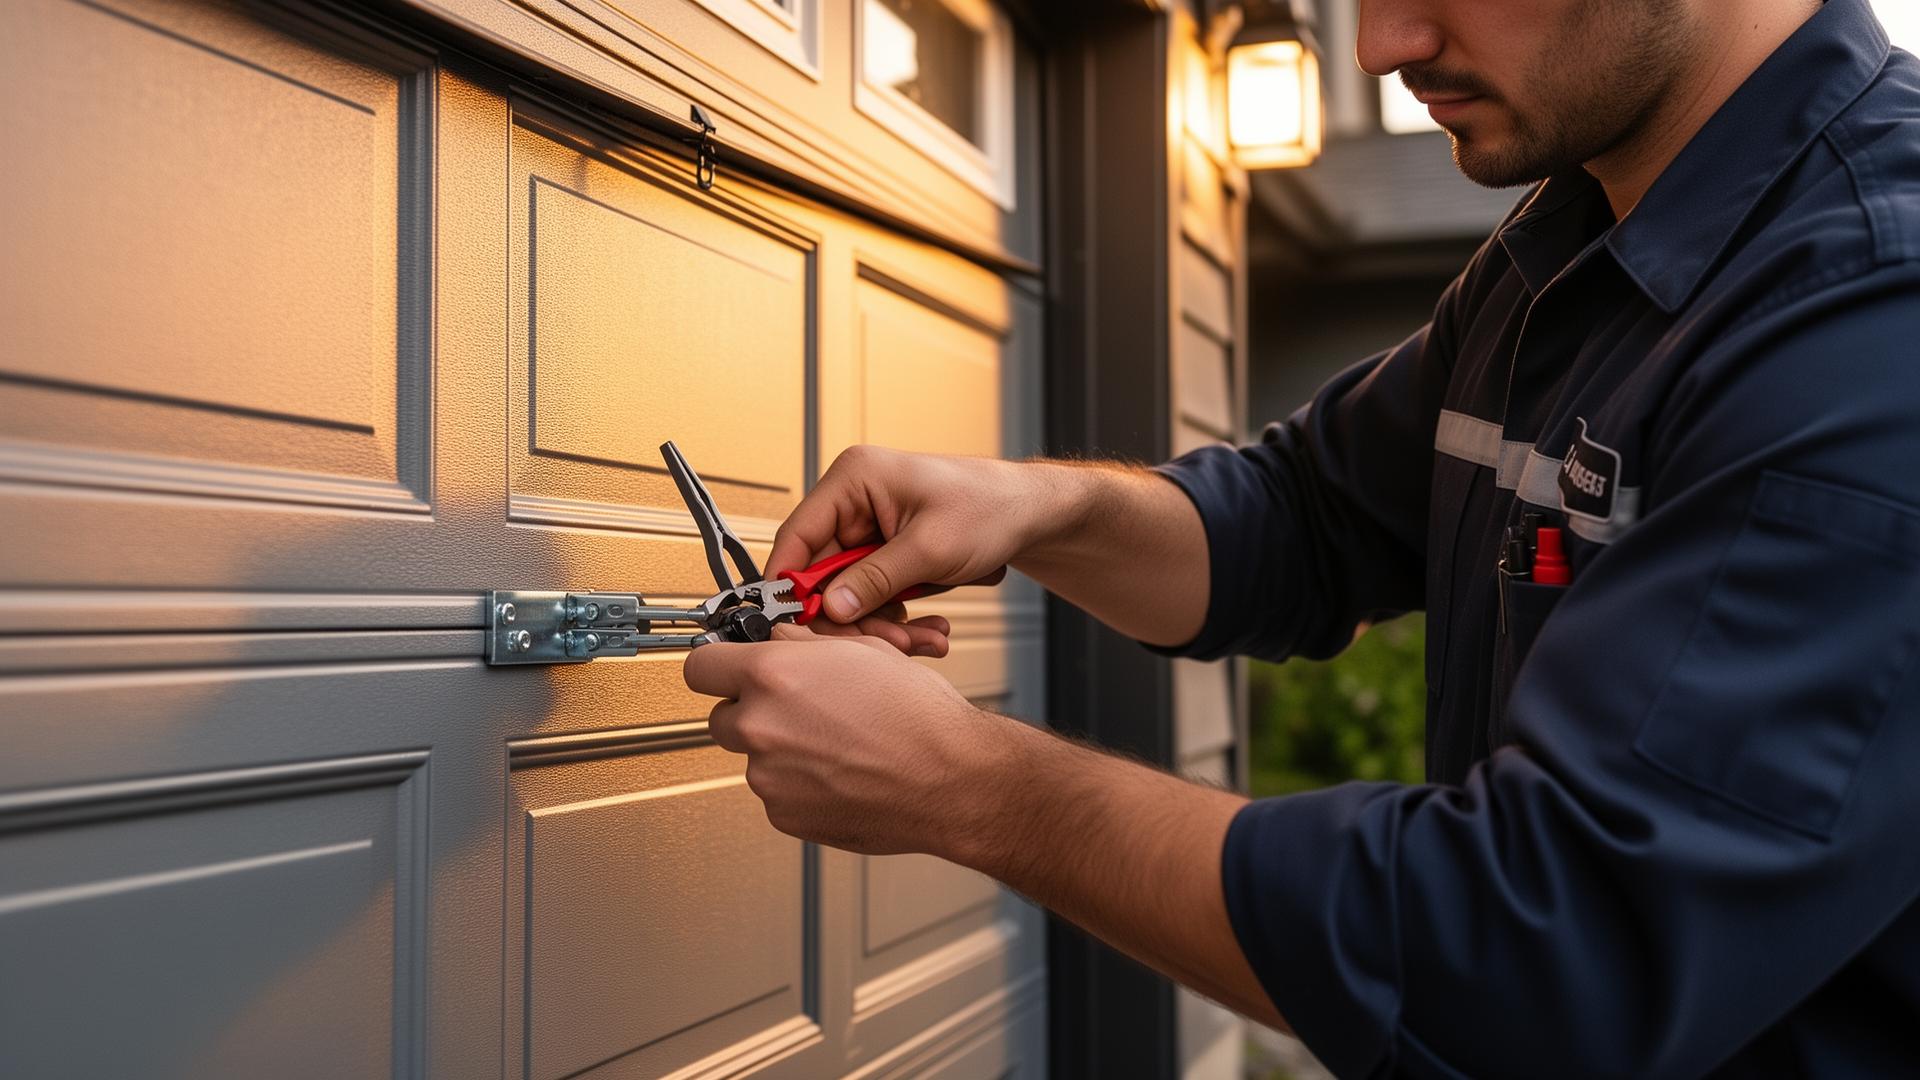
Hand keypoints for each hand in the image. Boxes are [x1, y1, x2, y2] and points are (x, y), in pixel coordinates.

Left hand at [682, 623, 1017, 854]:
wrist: (951, 780)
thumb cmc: (919, 717)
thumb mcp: (863, 651)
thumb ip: (805, 645)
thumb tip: (781, 642)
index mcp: (773, 677)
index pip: (699, 667)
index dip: (718, 666)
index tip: (728, 670)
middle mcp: (761, 727)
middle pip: (721, 716)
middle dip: (751, 710)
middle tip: (794, 708)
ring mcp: (769, 778)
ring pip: (753, 756)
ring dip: (780, 749)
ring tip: (834, 743)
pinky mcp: (784, 816)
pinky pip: (776, 792)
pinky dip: (799, 783)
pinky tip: (840, 771)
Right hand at [768, 447, 1058, 635]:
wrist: (1032, 515)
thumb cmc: (990, 507)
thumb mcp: (931, 548)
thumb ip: (876, 579)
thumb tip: (831, 608)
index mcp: (854, 480)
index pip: (797, 536)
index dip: (791, 584)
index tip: (794, 625)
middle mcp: (854, 503)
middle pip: (823, 575)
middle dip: (856, 616)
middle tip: (890, 643)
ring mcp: (870, 530)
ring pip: (851, 593)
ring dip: (884, 624)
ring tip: (924, 639)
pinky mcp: (887, 555)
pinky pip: (875, 596)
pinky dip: (898, 618)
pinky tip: (929, 629)